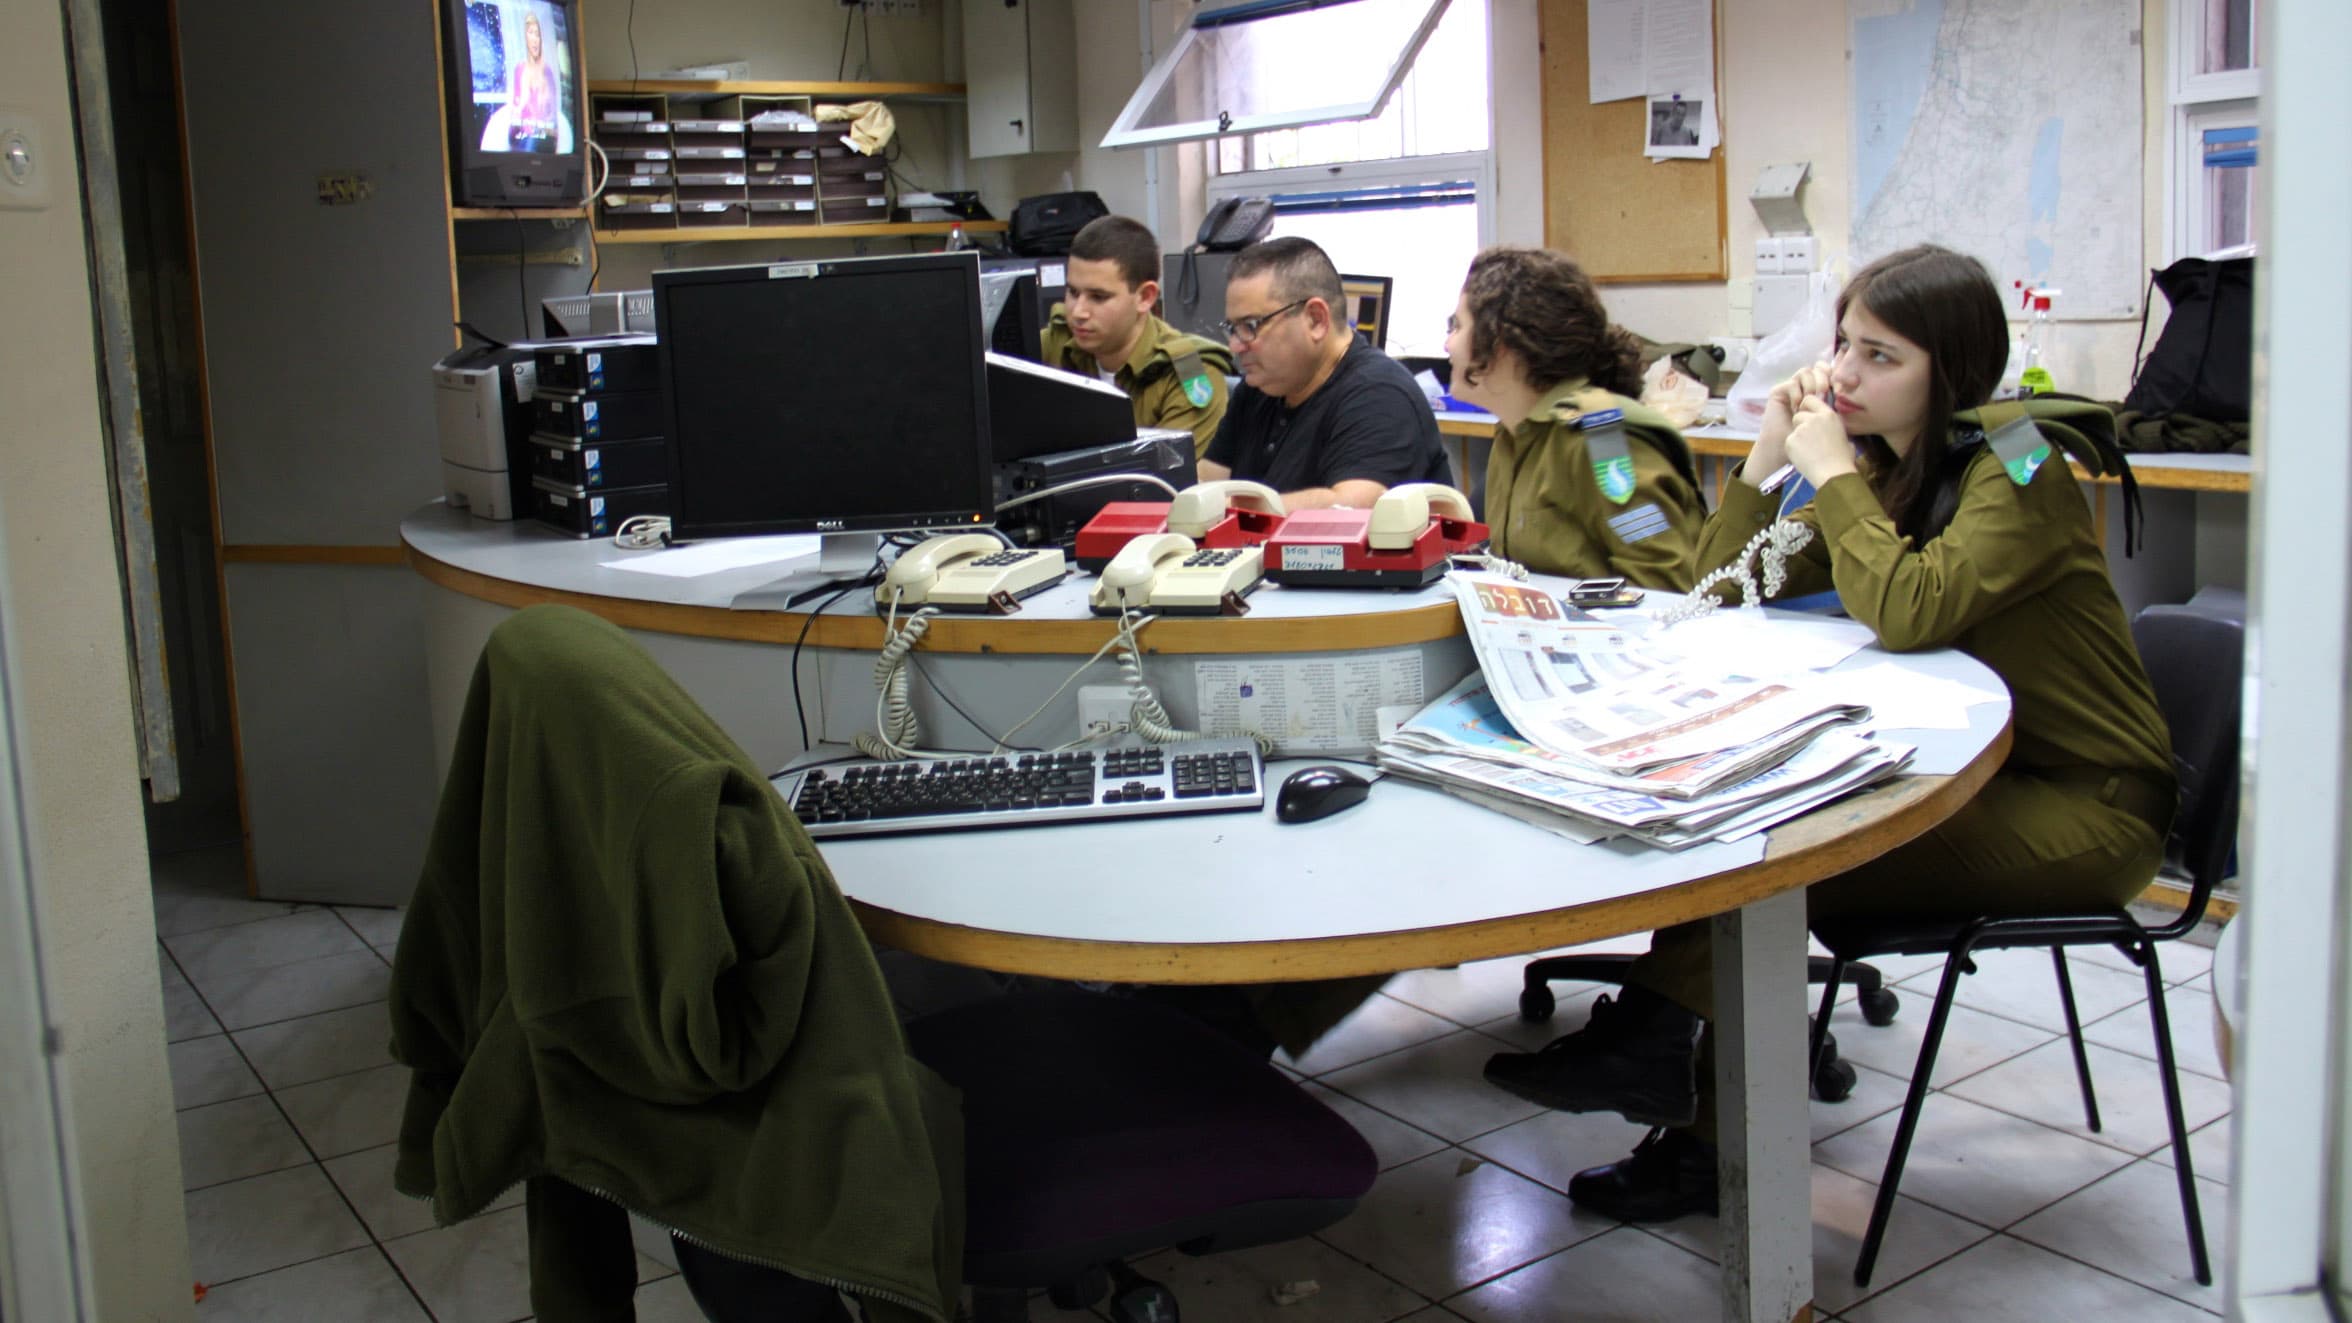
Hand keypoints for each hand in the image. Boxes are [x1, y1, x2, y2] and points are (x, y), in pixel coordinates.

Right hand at [1750, 360, 1832, 483]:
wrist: (1785, 451)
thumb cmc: (1809, 440)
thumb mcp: (1828, 419)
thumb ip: (1838, 402)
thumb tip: (1853, 384)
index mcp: (1819, 391)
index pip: (1829, 371)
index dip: (1835, 376)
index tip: (1840, 390)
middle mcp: (1805, 387)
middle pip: (1818, 367)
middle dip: (1824, 379)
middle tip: (1825, 395)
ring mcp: (1792, 389)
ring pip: (1805, 372)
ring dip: (1810, 386)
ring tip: (1810, 402)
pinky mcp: (1778, 392)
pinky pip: (1791, 383)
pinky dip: (1796, 394)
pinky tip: (1796, 408)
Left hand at [1784, 396, 1858, 485]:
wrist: (1833, 474)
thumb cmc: (1842, 459)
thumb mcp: (1844, 436)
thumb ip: (1834, 427)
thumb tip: (1831, 428)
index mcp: (1829, 415)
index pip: (1810, 399)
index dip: (1807, 408)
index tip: (1808, 418)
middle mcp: (1814, 418)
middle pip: (1799, 414)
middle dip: (1800, 424)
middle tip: (1809, 439)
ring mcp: (1801, 429)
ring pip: (1793, 428)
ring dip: (1798, 436)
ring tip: (1809, 450)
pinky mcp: (1791, 440)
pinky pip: (1789, 441)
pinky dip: (1794, 449)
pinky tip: (1804, 457)